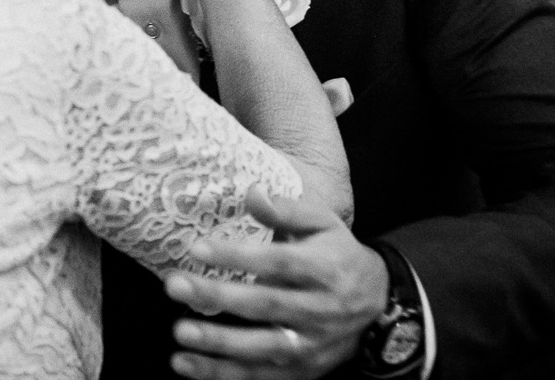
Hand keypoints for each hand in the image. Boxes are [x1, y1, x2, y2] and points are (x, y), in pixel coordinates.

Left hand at [165, 191, 387, 379]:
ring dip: (218, 343)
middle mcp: (319, 309)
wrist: (379, 305)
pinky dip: (222, 374)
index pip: (279, 262)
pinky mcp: (302, 371)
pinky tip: (186, 364)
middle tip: (175, 286)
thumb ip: (286, 210)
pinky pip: (259, 376)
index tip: (198, 248)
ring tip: (181, 330)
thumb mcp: (323, 223)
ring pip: (262, 347)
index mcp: (324, 267)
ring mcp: (311, 344)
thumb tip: (251, 193)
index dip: (238, 256)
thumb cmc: (339, 254)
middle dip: (218, 297)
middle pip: (266, 305)